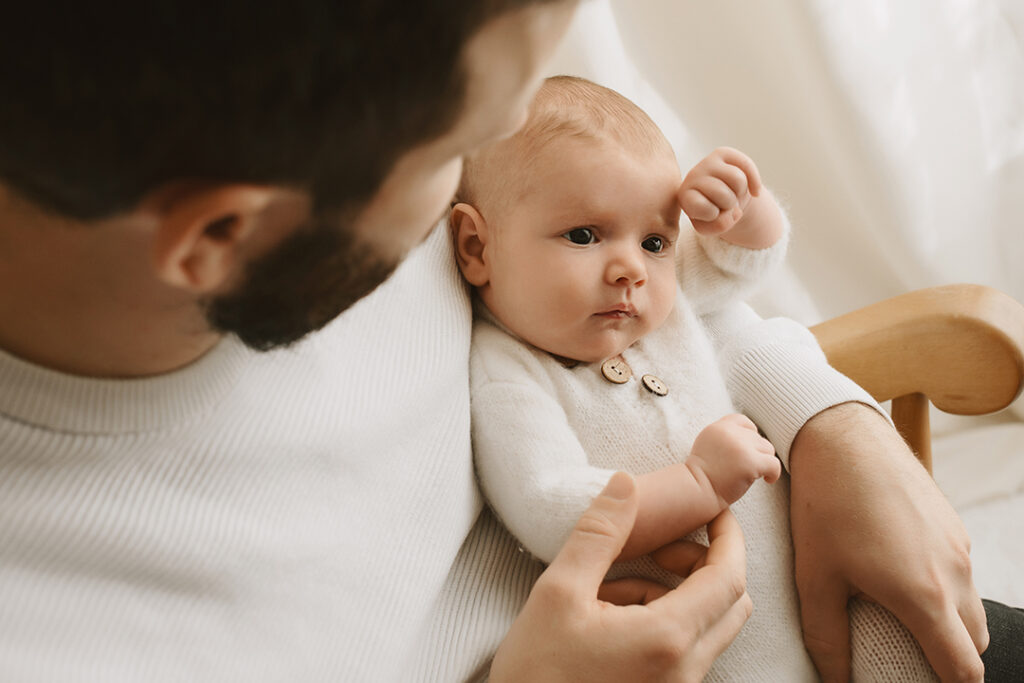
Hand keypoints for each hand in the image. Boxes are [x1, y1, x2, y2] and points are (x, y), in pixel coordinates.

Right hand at [490, 472, 752, 682]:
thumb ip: (599, 534)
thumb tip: (627, 485)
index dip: (728, 535)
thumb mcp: (558, 592)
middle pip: (731, 602)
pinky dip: (663, 619)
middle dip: (705, 562)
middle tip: (661, 546)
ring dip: (677, 593)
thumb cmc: (536, 673)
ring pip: (709, 626)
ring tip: (614, 585)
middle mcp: (685, 668)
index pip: (729, 576)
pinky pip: (686, 648)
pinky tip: (610, 615)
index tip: (712, 510)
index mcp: (668, 638)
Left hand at [678, 147, 782, 248]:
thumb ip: (719, 226)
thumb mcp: (711, 227)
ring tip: (732, 194)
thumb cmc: (713, 213)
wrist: (722, 198)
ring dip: (740, 192)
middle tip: (724, 204)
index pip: (705, 208)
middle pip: (723, 194)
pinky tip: (753, 191)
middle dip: (730, 205)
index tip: (711, 213)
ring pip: (737, 179)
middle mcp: (693, 176)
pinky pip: (747, 165)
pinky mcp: (723, 153)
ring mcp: (707, 162)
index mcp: (685, 196)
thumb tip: (736, 211)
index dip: (714, 215)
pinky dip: (755, 182)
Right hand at [688, 413, 781, 505]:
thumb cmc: (702, 476)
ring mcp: (741, 446)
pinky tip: (767, 480)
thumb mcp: (707, 446)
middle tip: (746, 469)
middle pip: (757, 437)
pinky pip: (774, 463)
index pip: (743, 421)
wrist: (696, 492)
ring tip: (752, 474)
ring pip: (768, 449)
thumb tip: (751, 436)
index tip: (747, 450)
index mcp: (717, 428)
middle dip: (755, 453)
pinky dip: (773, 473)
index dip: (749, 435)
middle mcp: (729, 432)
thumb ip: (725, 437)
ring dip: (763, 462)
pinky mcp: (751, 462)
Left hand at [789, 403, 987, 682]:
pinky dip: (944, 589)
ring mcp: (957, 545)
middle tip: (909, 660)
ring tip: (902, 620)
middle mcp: (954, 572)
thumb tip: (833, 678)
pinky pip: (960, 571)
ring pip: (969, 605)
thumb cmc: (824, 505)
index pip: (964, 669)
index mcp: (924, 595)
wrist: (842, 436)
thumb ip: (826, 636)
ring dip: (948, 623)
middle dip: (950, 660)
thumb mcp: (815, 576)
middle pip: (973, 642)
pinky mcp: (952, 523)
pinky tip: (900, 576)